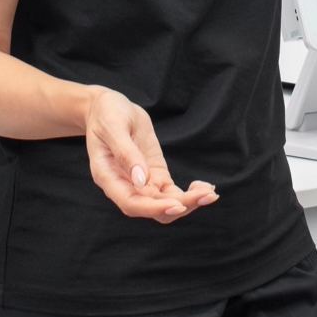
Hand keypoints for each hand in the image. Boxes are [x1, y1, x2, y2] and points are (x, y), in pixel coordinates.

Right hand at [82, 86, 217, 223]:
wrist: (107, 108)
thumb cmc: (106, 114)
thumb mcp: (113, 126)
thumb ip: (126, 153)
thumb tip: (141, 180)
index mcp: (108, 177)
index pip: (131, 203)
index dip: (154, 208)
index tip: (178, 205)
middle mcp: (124, 186)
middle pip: (153, 208)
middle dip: (180, 205)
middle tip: (206, 195)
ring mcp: (141, 183)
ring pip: (165, 204)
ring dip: (188, 202)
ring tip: (210, 193)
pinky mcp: (155, 175)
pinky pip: (172, 193)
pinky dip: (188, 194)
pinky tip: (204, 188)